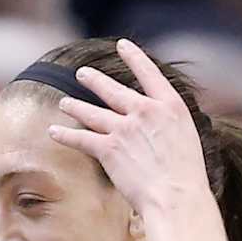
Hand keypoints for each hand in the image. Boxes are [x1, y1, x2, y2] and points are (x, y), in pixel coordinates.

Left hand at [48, 40, 211, 221]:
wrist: (176, 196)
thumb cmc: (187, 176)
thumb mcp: (187, 138)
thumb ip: (168, 125)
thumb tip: (159, 126)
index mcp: (170, 106)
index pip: (149, 73)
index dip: (134, 57)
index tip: (123, 45)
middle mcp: (145, 111)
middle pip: (113, 90)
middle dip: (94, 80)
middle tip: (82, 73)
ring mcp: (124, 128)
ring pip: (92, 112)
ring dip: (76, 106)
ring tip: (64, 102)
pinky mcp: (108, 148)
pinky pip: (81, 138)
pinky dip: (65, 135)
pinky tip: (54, 131)